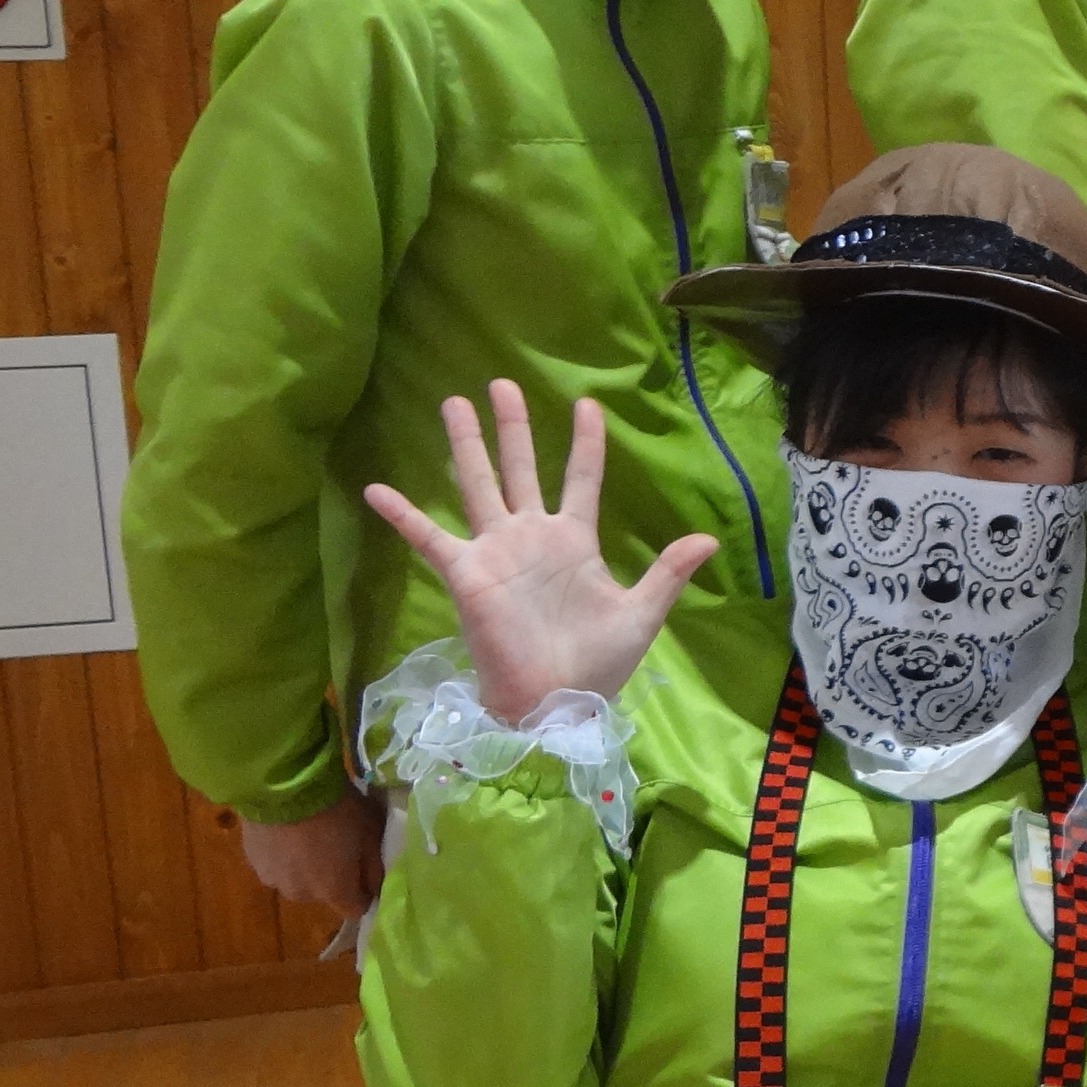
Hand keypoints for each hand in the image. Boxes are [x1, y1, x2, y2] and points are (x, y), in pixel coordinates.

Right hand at [237, 787, 385, 910]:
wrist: (283, 786)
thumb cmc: (336, 809)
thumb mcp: (370, 833)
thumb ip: (374, 867)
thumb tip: (374, 889)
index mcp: (334, 891)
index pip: (354, 910)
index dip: (362, 895)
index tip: (363, 874)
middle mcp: (303, 895)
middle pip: (323, 894)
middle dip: (331, 877)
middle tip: (333, 845)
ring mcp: (274, 880)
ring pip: (297, 881)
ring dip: (303, 868)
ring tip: (305, 837)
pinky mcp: (253, 864)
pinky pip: (275, 867)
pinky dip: (282, 856)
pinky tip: (284, 832)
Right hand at [362, 382, 712, 721]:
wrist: (556, 702)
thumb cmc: (598, 663)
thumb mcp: (641, 613)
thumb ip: (668, 572)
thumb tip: (709, 539)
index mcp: (574, 541)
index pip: (582, 479)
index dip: (586, 443)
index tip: (587, 403)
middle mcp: (532, 537)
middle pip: (522, 467)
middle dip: (513, 427)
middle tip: (501, 383)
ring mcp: (497, 551)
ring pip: (479, 484)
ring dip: (466, 445)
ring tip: (454, 402)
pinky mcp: (467, 574)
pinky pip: (429, 538)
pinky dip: (403, 515)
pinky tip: (377, 489)